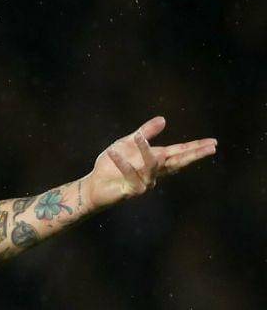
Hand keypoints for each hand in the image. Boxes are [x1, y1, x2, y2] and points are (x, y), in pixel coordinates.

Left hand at [83, 116, 216, 210]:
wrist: (95, 184)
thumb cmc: (112, 165)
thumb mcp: (127, 143)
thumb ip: (145, 132)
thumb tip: (164, 119)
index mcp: (156, 159)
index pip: (179, 152)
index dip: (196, 148)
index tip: (213, 143)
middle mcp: (154, 172)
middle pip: (177, 162)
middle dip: (193, 155)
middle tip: (211, 148)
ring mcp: (145, 182)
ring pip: (151, 166)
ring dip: (145, 152)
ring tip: (138, 138)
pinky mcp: (131, 190)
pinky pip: (129, 174)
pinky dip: (122, 163)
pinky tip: (113, 153)